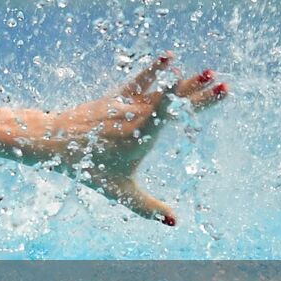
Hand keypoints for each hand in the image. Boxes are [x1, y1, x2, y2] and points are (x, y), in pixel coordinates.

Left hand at [53, 52, 228, 225]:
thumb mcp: (120, 191)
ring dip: (186, 81)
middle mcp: (136, 114)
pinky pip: (140, 80)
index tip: (215, 89)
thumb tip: (175, 223)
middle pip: (174, 100)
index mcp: (141, 133)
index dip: (196, 100)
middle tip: (226, 83)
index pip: (172, 111)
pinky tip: (169, 57)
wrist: (54, 140)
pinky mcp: (117, 96)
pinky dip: (155, 69)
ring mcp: (127, 103)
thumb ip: (149, 207)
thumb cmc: (87, 166)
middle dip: (201, 92)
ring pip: (161, 88)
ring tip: (210, 72)